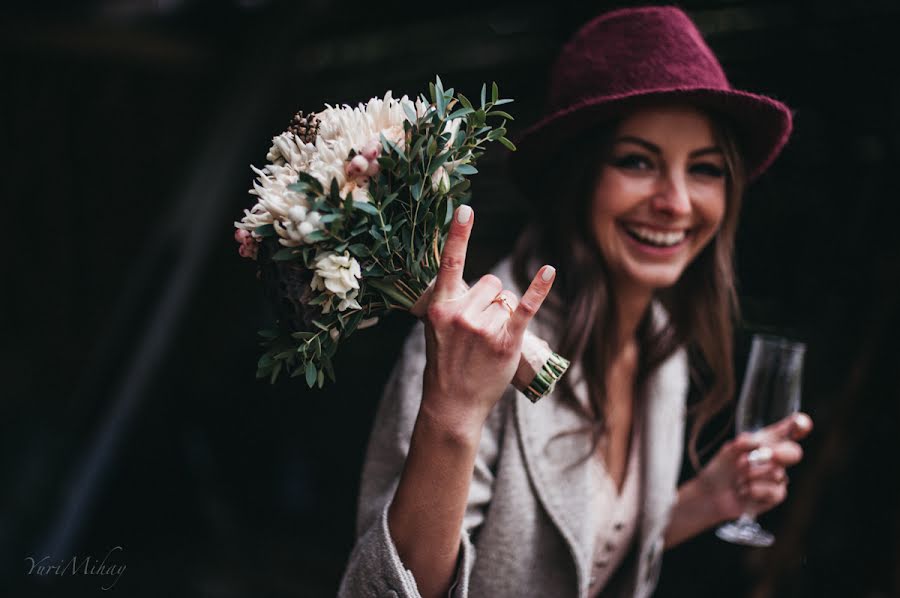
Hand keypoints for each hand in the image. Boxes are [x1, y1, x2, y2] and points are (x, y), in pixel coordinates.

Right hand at [420, 205, 555, 431]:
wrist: (452, 403)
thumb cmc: (446, 363)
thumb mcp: (437, 329)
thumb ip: (453, 302)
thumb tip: (484, 285)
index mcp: (439, 307)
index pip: (449, 264)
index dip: (458, 235)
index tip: (465, 209)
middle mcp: (461, 314)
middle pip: (491, 283)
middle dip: (490, 300)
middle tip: (478, 331)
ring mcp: (484, 328)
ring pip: (506, 298)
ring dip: (503, 314)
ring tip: (487, 343)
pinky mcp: (506, 341)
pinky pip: (524, 308)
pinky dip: (538, 289)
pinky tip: (548, 270)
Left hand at [697, 412, 813, 521]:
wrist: (713, 493)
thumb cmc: (724, 467)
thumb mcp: (730, 450)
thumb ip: (745, 444)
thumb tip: (759, 445)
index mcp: (768, 442)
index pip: (789, 431)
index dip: (800, 425)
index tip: (800, 422)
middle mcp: (777, 458)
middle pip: (794, 452)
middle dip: (782, 453)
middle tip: (768, 454)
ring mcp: (779, 477)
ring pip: (776, 473)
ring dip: (751, 475)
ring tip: (738, 478)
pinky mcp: (776, 495)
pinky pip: (772, 491)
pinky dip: (752, 490)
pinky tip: (743, 491)